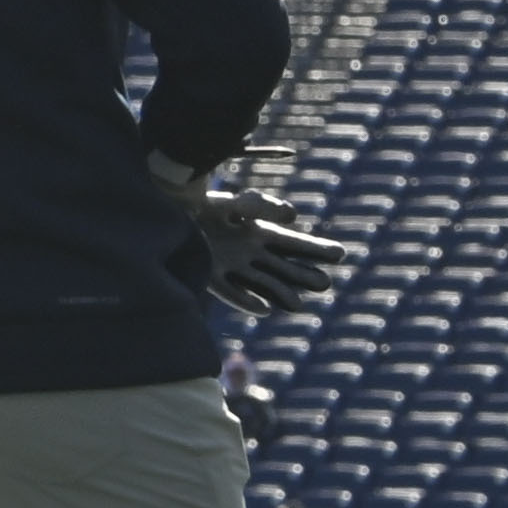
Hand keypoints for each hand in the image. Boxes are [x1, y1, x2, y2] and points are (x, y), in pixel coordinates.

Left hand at [181, 182, 349, 316]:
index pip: (294, 243)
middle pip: (283, 267)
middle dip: (303, 275)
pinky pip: (230, 290)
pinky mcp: (209, 274)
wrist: (168, 203)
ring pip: (262, 282)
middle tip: (323, 282)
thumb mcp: (237, 200)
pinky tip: (262, 307)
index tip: (339, 253)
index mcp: (259, 232)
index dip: (315, 249)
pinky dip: (245, 299)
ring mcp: (231, 265)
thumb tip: (292, 216)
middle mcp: (249, 252)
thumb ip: (264, 205)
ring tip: (298, 304)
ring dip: (279, 292)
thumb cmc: (203, 200)